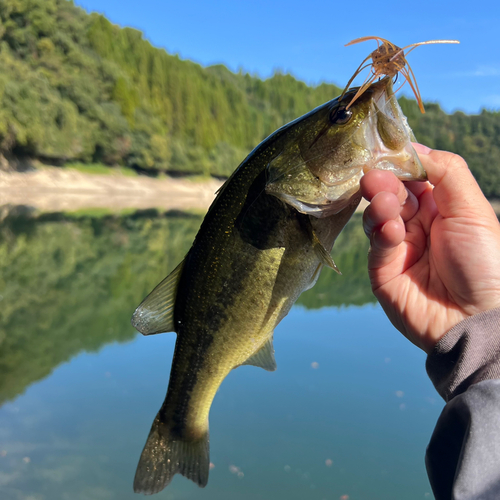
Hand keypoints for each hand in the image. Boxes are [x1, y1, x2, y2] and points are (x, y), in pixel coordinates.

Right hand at [361, 144, 499, 352]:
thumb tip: (414, 148)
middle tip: (375, 175)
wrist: (477, 319)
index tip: (385, 149)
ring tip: (385, 203)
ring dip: (379, 205)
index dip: (400, 163)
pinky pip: (377, 244)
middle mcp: (417, 224)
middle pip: (391, 193)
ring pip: (378, 215)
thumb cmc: (484, 262)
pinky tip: (392, 230)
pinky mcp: (382, 269)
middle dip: (383, 181)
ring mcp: (398, 246)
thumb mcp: (473, 209)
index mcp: (440, 207)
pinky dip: (381, 232)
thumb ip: (446, 172)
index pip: (412, 176)